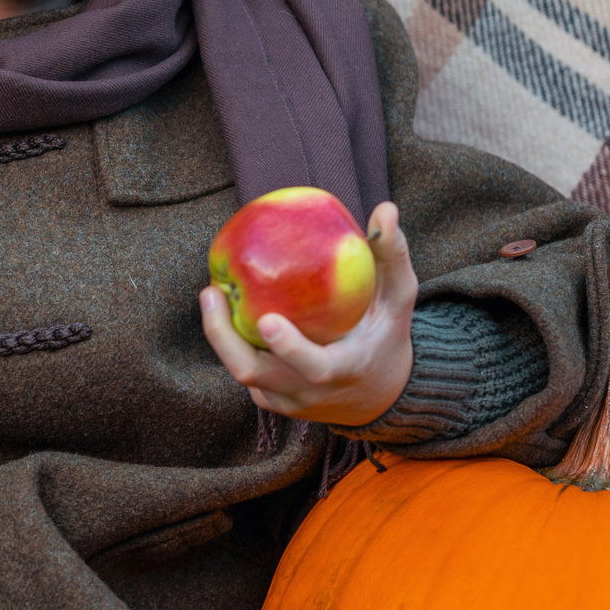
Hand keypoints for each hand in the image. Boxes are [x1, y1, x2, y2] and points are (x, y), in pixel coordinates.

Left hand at [199, 200, 416, 429]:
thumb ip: (392, 256)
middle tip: (212, 291)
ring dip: (221, 335)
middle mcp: (310, 393)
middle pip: (253, 373)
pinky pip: (245, 372)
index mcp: (343, 371)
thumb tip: (385, 209)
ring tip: (212, 293)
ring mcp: (287, 400)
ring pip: (242, 372)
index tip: (267, 319)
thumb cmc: (386, 334)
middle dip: (224, 336)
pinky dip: (230, 343)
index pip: (313, 367)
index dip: (289, 348)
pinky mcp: (271, 400)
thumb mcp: (397, 299)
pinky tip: (222, 308)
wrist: (379, 393)